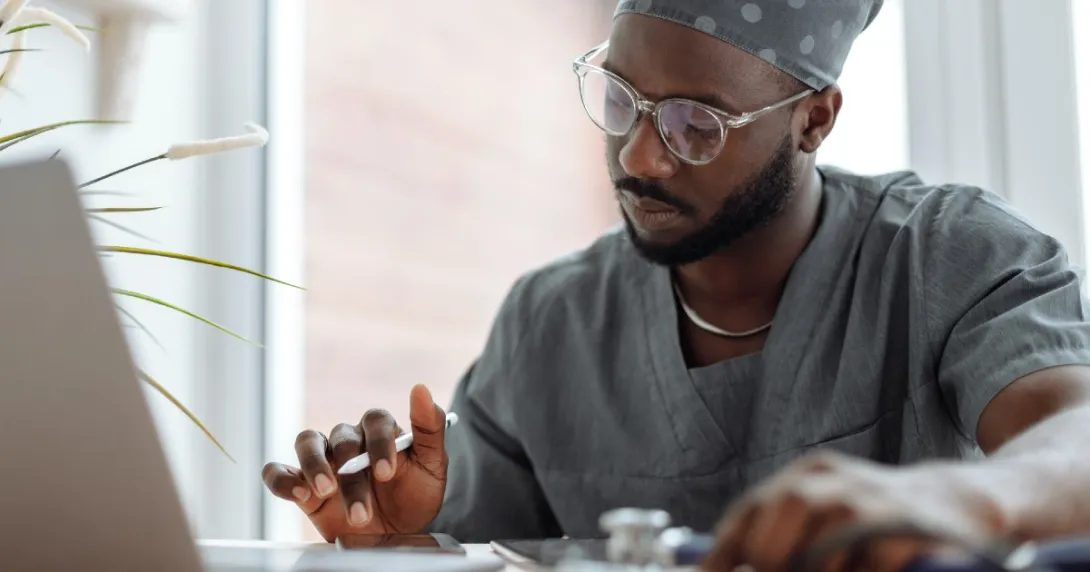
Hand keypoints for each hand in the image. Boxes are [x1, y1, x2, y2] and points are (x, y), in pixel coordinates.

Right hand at [261, 384, 448, 540]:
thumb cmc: (414, 496)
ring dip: (314, 465)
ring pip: (307, 442)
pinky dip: (282, 479)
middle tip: (362, 509)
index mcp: (380, 431)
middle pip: (343, 439)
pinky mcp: (302, 483)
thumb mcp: (432, 466)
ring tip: (325, 490)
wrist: (396, 533)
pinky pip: (279, 471)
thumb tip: (420, 388)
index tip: (387, 472)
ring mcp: (324, 460)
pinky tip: (299, 494)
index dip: (380, 443)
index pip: (375, 420)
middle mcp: (349, 440)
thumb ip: (429, 428)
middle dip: (353, 476)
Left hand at [701, 451, 1007, 571]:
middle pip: (781, 522)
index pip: (749, 513)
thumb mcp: (823, 515)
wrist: (959, 503)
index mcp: (806, 475)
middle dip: (772, 563)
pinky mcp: (907, 531)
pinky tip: (867, 571)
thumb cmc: (876, 520)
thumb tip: (734, 565)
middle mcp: (833, 481)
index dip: (724, 554)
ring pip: (821, 550)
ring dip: (820, 570)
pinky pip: (868, 565)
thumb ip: (780, 536)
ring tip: (838, 570)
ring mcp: (871, 503)